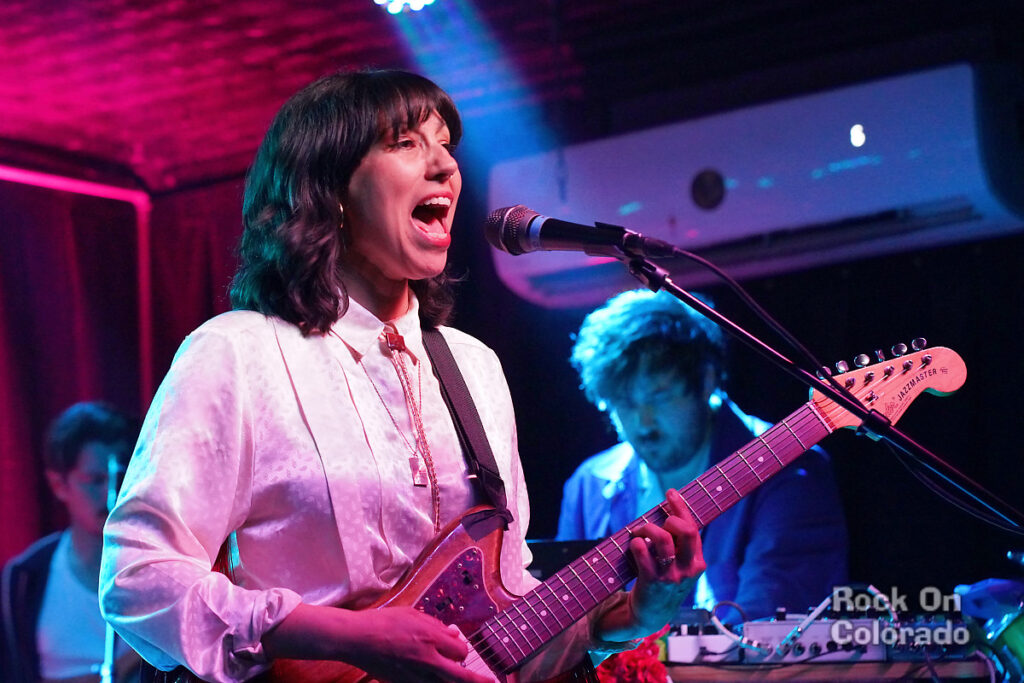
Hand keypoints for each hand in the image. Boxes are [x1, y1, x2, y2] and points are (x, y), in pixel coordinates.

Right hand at [337, 607, 492, 682]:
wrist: (357, 639)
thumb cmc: (383, 622)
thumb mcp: (412, 614)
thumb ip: (435, 625)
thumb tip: (453, 634)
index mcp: (430, 638)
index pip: (461, 650)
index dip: (462, 649)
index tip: (458, 647)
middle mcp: (427, 659)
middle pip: (460, 676)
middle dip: (478, 681)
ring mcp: (415, 675)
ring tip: (465, 682)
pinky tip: (439, 681)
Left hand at [625, 489, 705, 632]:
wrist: (650, 616)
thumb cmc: (662, 584)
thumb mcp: (680, 568)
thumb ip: (679, 546)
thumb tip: (667, 513)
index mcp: (697, 563)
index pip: (693, 528)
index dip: (681, 507)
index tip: (670, 492)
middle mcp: (687, 570)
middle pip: (684, 530)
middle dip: (669, 517)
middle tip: (657, 521)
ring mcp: (670, 576)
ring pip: (661, 537)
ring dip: (646, 527)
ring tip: (639, 532)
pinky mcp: (651, 581)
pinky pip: (641, 549)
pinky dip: (635, 542)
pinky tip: (633, 545)